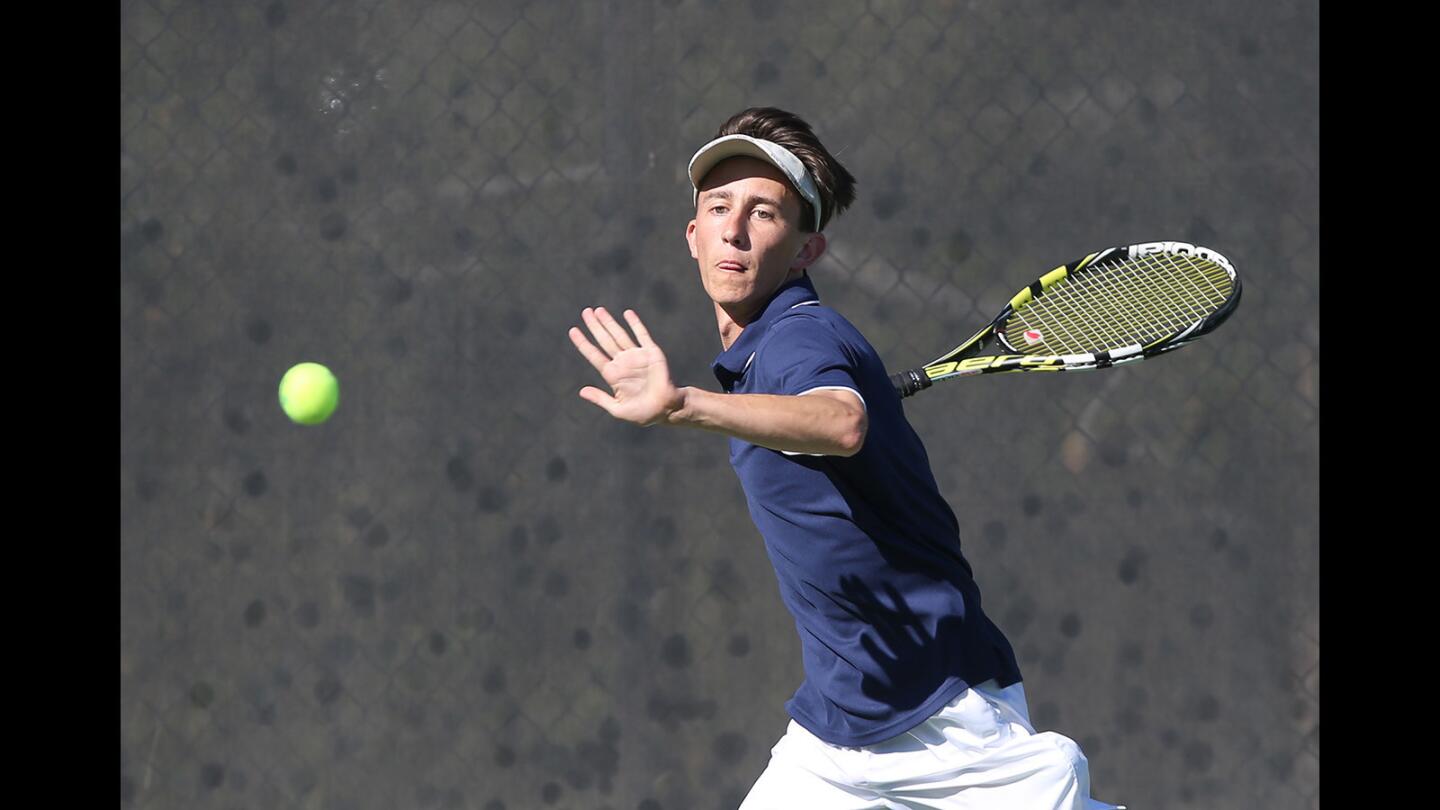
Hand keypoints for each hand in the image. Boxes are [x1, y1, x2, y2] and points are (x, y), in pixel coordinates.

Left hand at [568, 307, 683, 425]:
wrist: (667, 409)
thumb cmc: (643, 413)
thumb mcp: (618, 409)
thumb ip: (601, 399)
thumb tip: (581, 391)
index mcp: (613, 375)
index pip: (594, 355)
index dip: (583, 343)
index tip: (573, 330)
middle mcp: (623, 363)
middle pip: (605, 340)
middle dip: (595, 326)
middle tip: (585, 312)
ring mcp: (636, 356)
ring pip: (619, 335)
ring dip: (609, 322)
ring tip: (598, 310)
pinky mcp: (651, 352)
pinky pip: (642, 335)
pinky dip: (635, 324)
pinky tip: (627, 314)